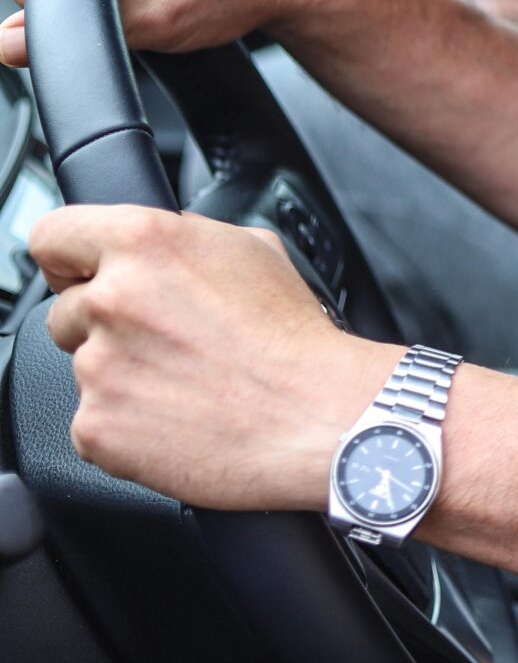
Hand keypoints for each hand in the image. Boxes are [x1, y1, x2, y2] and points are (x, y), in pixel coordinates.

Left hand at [34, 206, 392, 512]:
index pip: (51, 235)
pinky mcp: (95, 426)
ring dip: (123, 376)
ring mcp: (97, 367)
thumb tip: (160, 246)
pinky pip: (94, 421)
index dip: (71, 259)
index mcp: (144, 243)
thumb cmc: (298, 338)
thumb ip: (186, 240)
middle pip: (66, 308)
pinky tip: (180, 419)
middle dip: (106, 324)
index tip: (83, 276)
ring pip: (85, 366)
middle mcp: (111, 298)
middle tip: (168, 342)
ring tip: (189, 384)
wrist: (320, 417)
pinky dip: (129, 424)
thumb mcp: (255, 250)